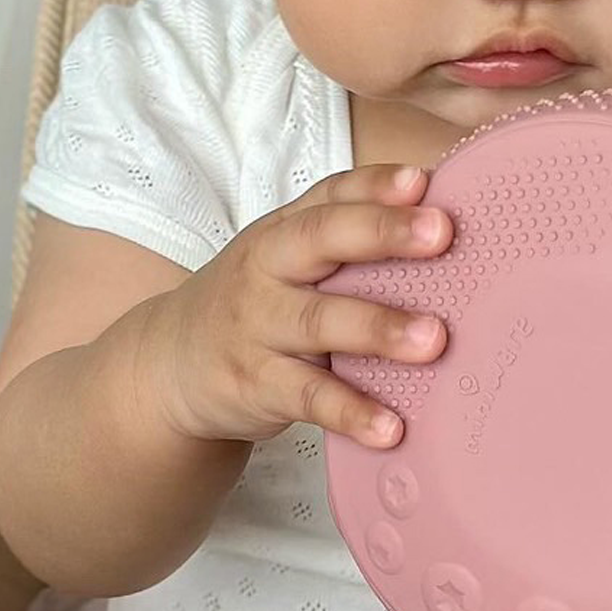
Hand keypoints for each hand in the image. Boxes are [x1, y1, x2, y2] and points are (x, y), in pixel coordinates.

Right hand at [143, 162, 452, 447]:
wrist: (168, 364)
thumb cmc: (255, 303)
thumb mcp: (285, 259)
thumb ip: (349, 237)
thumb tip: (443, 216)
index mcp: (284, 232)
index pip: (330, 196)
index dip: (375, 186)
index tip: (420, 183)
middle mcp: (267, 270)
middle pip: (321, 240)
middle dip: (382, 233)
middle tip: (441, 234)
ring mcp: (258, 327)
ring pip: (319, 321)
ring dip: (378, 328)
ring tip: (433, 339)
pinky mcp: (256, 385)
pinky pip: (308, 397)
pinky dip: (350, 412)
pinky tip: (391, 428)